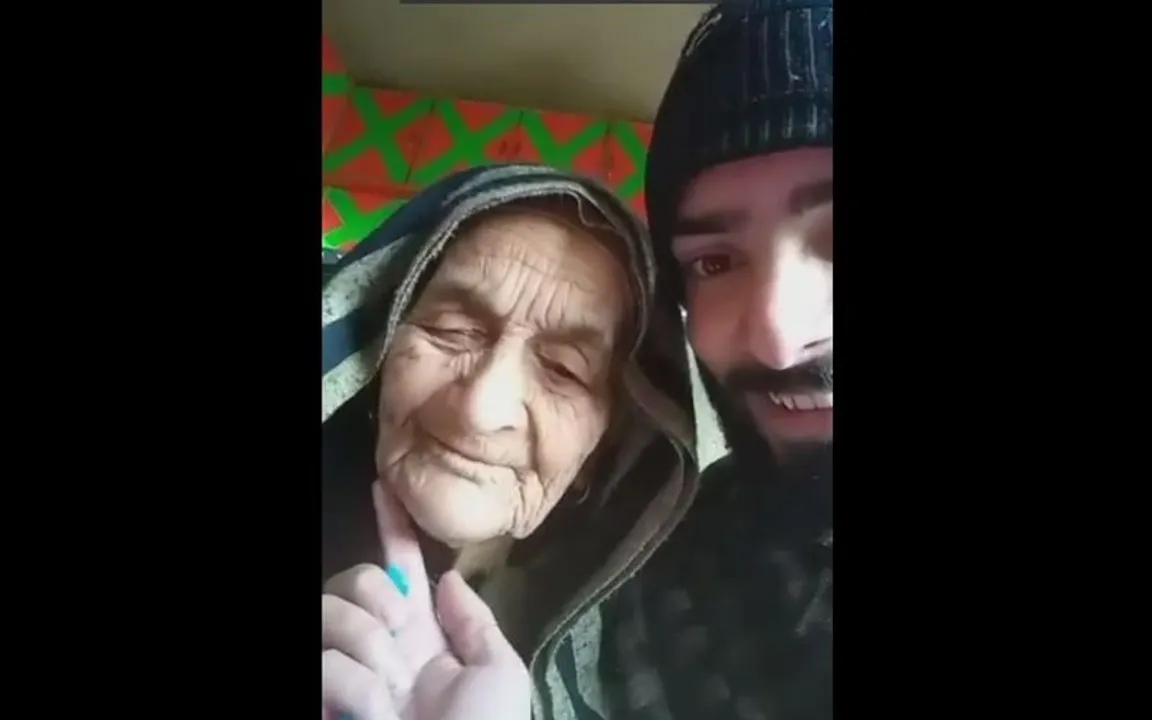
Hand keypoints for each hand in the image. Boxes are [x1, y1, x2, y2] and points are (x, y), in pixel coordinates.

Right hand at [322, 481, 530, 719]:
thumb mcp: (500, 677)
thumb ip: (474, 623)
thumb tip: (449, 577)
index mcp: (423, 639)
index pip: (401, 569)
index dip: (393, 528)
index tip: (383, 487)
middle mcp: (376, 647)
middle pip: (355, 578)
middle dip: (377, 595)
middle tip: (400, 638)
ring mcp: (343, 673)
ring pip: (333, 611)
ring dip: (369, 649)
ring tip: (390, 696)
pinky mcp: (322, 694)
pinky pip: (324, 659)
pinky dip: (354, 685)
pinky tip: (372, 714)